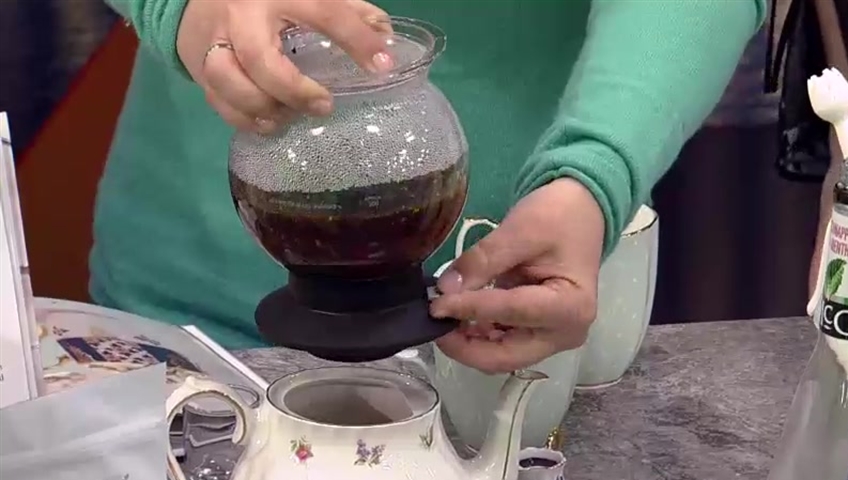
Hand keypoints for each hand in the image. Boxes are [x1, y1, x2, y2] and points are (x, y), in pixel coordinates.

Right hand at [176, 0, 393, 132]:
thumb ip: (347, 11)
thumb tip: (385, 37)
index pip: (323, 11)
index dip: (355, 38)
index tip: (383, 64)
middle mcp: (243, 15)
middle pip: (259, 57)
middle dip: (293, 90)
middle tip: (324, 105)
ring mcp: (215, 39)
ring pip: (228, 80)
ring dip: (261, 107)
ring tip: (287, 117)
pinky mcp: (197, 63)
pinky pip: (216, 99)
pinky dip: (242, 118)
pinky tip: (267, 122)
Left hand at [430, 178, 604, 373]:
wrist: (580, 214)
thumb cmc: (557, 217)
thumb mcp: (519, 231)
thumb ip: (482, 262)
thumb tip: (445, 289)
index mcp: (570, 307)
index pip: (510, 313)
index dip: (468, 310)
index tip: (434, 303)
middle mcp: (564, 334)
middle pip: (504, 356)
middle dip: (463, 345)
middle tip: (432, 321)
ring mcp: (551, 339)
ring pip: (499, 356)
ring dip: (466, 342)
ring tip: (440, 317)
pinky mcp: (538, 335)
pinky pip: (501, 345)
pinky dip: (476, 336)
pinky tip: (456, 317)